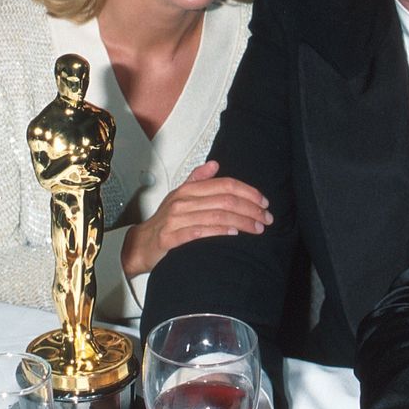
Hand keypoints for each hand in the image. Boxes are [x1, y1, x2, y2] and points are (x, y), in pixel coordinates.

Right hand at [121, 161, 271, 275]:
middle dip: (251, 209)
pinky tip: (234, 234)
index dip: (248, 192)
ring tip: (258, 228)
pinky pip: (199, 232)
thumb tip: (215, 164)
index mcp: (188, 189)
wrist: (141, 244)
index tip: (265, 203)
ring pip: (216, 216)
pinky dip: (219, 232)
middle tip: (267, 219)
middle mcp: (182, 201)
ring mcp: (175, 219)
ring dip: (242, 222)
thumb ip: (198, 180)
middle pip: (225, 200)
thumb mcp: (180, 196)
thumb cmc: (166, 220)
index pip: (225, 185)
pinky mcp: (170, 238)